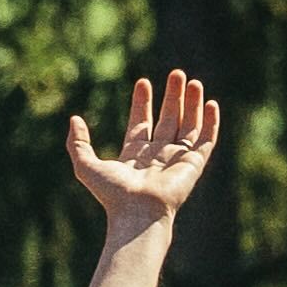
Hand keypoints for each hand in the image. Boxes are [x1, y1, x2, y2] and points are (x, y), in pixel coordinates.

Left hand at [67, 71, 221, 232]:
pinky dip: (211, 122)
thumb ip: (79, 143)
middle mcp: (157, 156)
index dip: (142, 102)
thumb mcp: (86, 166)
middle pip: (167, 120)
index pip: (141, 123)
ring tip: (193, 82)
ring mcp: (177, 160)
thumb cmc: (113, 194)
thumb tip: (74, 119)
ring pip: (188, 126)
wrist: (137, 213)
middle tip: (176, 74)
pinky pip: (206, 140)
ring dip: (192, 104)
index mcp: (134, 156)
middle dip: (172, 97)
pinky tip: (212, 104)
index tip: (143, 82)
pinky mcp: (194, 165)